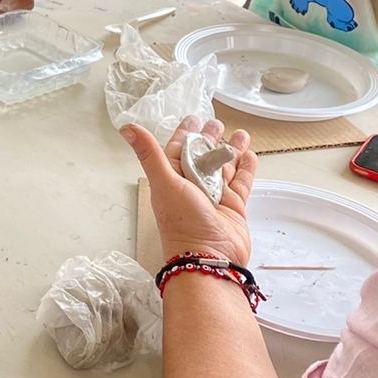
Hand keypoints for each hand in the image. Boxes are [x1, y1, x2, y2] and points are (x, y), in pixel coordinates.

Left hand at [123, 116, 256, 264]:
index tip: (193, 118)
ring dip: (232, 150)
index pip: (178, 150)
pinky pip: (241, 183)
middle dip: (210, 139)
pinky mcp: (234, 207)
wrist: (209, 259)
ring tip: (240, 134)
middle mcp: (192, 187)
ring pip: (224, 167)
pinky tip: (250, 155)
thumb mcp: (163, 182)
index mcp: (172, 180)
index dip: (185, 134)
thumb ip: (149, 153)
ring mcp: (214, 197)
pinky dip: (246, 169)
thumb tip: (126, 128)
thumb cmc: (182, 223)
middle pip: (203, 156)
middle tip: (218, 123)